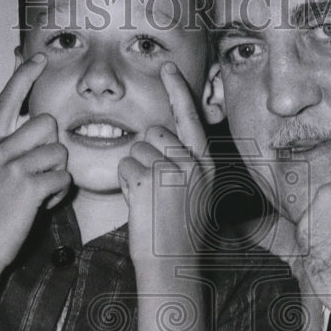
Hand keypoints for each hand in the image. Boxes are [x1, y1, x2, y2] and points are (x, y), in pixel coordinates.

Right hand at [0, 54, 71, 271]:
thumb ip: (9, 155)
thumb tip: (43, 140)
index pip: (7, 100)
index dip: (24, 76)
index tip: (39, 56)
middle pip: (47, 124)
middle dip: (54, 148)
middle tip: (41, 174)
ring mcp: (10, 167)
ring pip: (59, 151)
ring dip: (58, 174)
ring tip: (39, 194)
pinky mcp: (26, 187)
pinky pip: (63, 179)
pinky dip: (59, 195)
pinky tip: (41, 206)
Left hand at [118, 62, 214, 265]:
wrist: (172, 264)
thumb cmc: (179, 234)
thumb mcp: (196, 194)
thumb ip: (186, 165)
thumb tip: (164, 141)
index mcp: (206, 164)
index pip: (189, 117)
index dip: (176, 89)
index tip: (167, 66)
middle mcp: (192, 163)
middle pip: (155, 132)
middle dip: (147, 152)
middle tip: (155, 187)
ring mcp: (171, 171)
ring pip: (136, 149)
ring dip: (134, 170)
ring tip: (149, 199)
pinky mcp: (147, 181)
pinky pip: (124, 165)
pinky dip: (124, 182)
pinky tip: (138, 202)